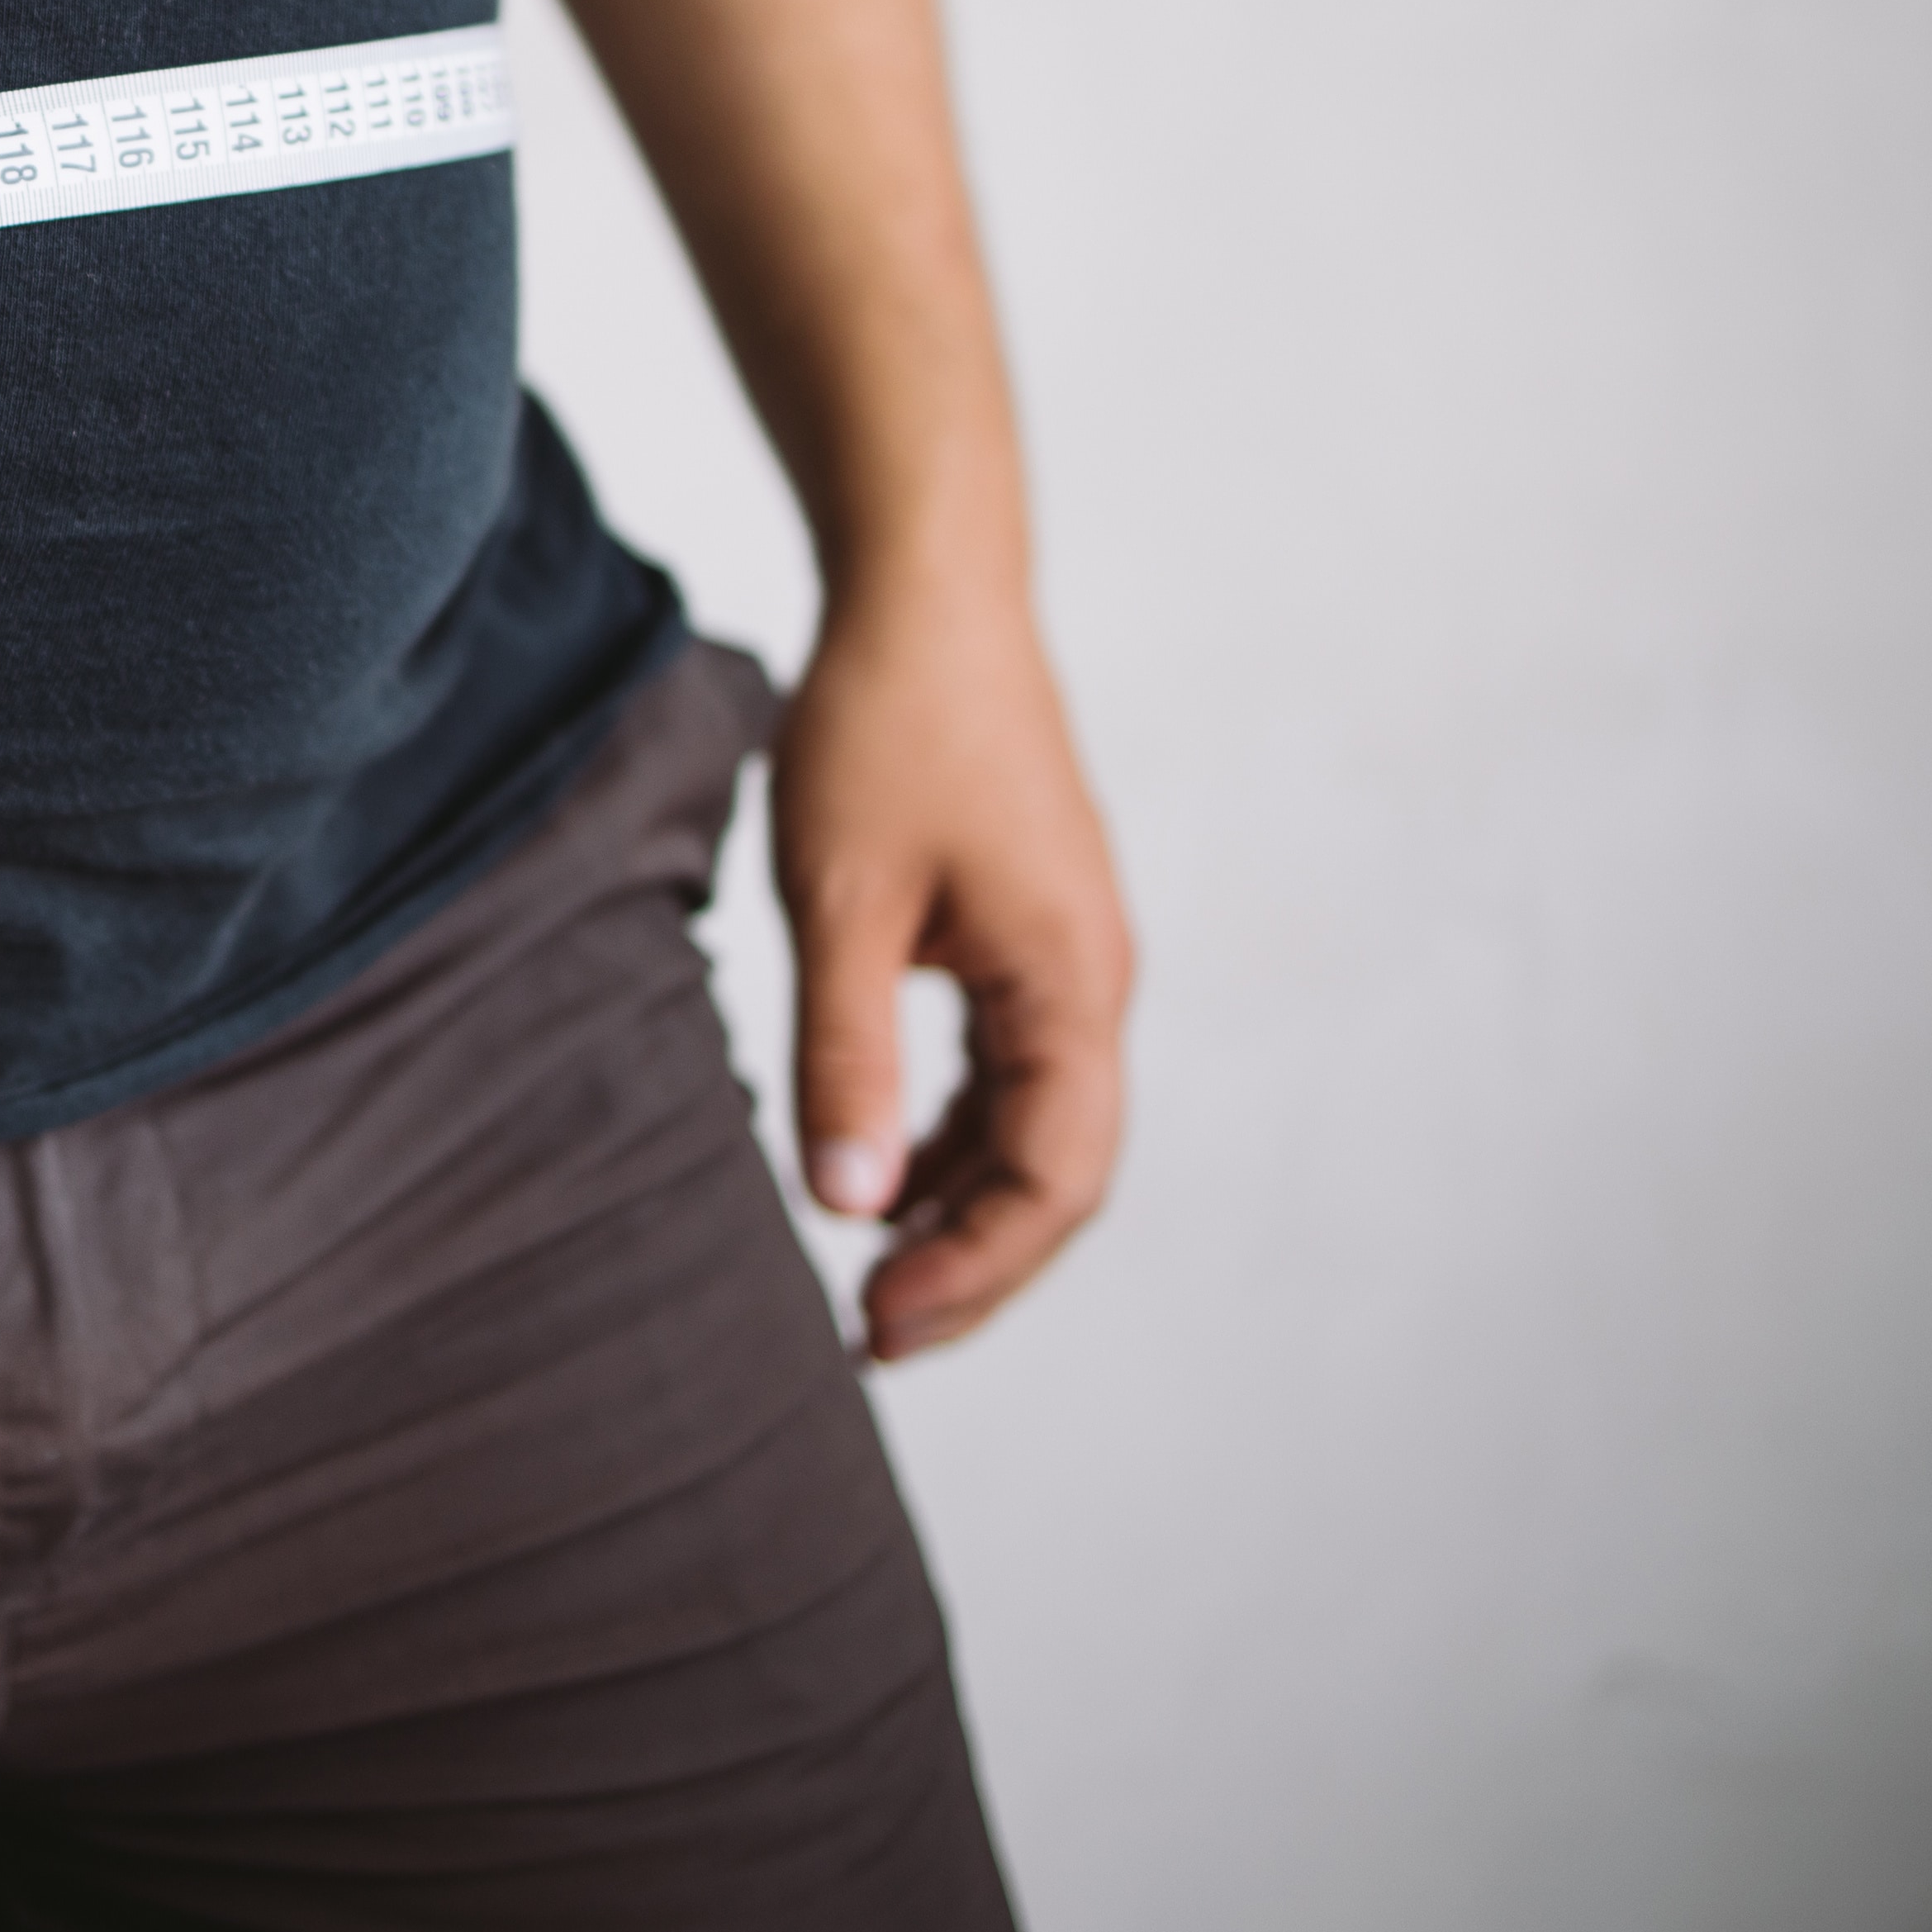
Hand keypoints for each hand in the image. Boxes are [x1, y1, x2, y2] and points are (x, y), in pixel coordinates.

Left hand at [770, 578, 1131, 1358]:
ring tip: (872, 1273)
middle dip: (974, 1263)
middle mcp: (1093, 980)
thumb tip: (846, 1207)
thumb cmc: (883, 729)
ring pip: (1037, 1125)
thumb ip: (846, 1056)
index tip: (877, 1324)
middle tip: (872, 1334)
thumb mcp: (839, 901)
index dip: (973, 1269)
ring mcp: (1068, 955)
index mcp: (1069, 983)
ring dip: (962, 1203)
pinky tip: (885, 1167)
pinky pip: (1013, 1069)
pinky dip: (955, 1133)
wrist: (926, 596)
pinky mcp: (1030, 931)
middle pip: (1060, 1171)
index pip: (1053, 1177)